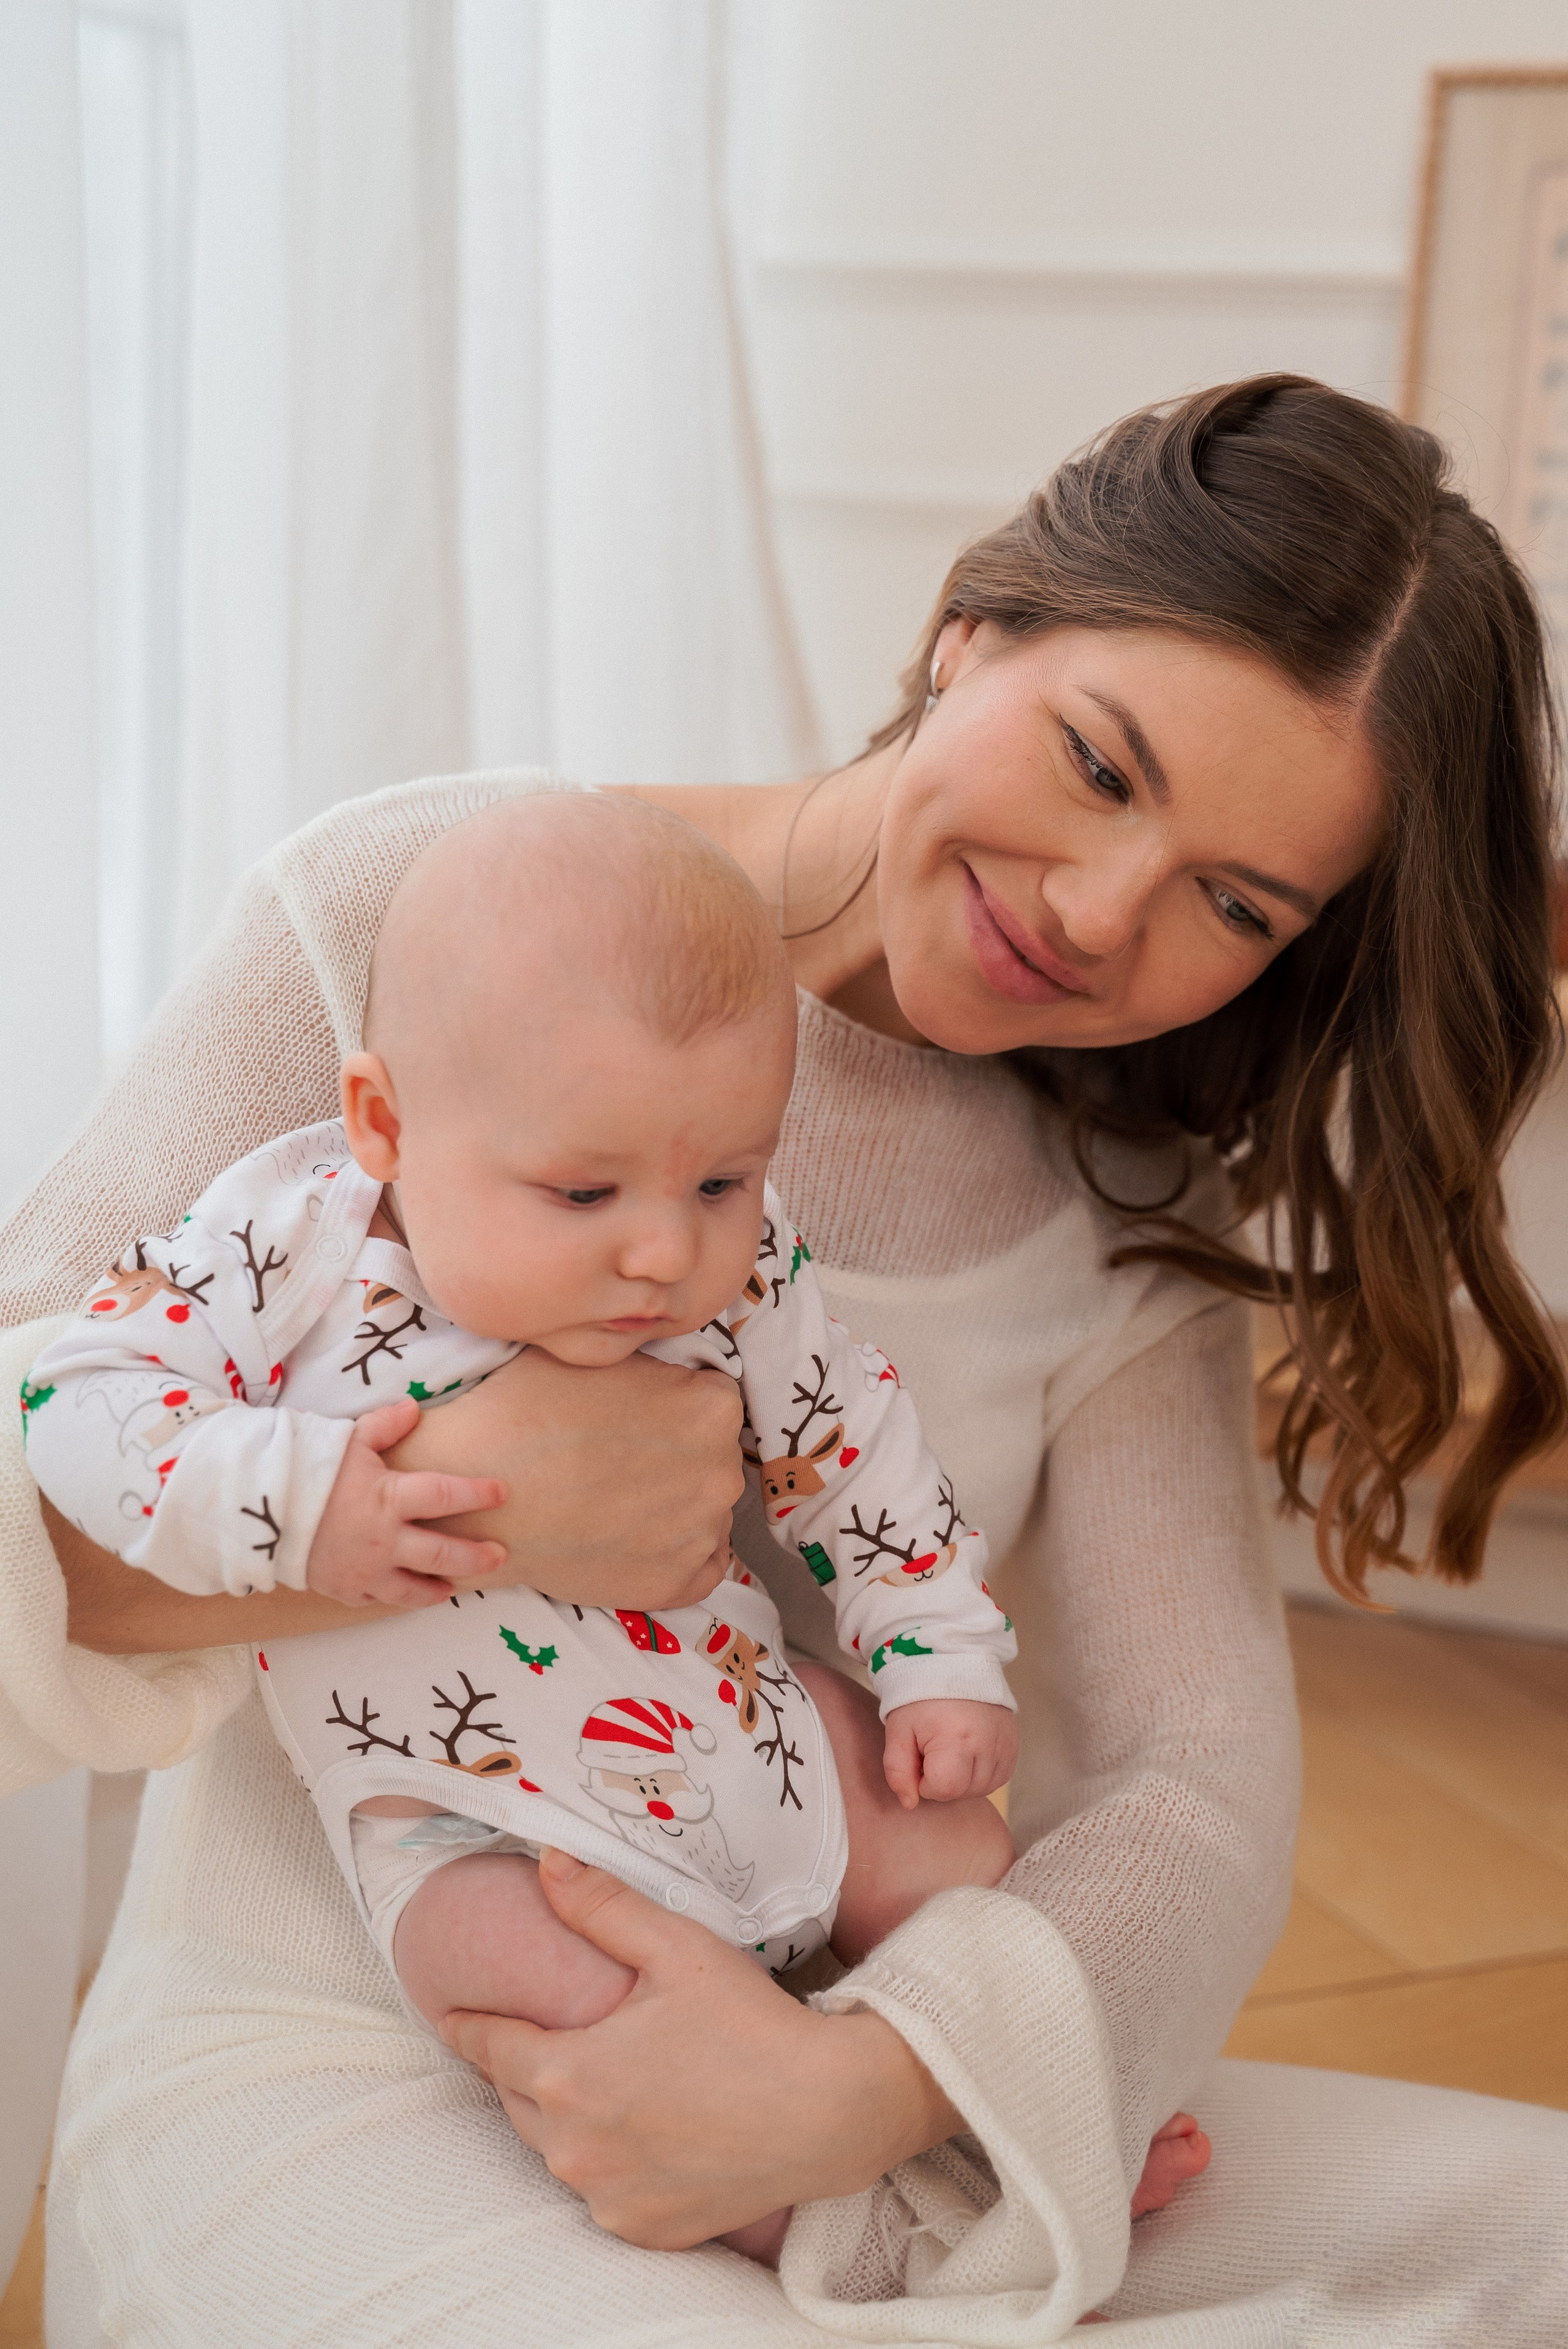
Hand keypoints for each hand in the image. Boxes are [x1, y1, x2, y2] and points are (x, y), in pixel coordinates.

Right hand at [306, 1397, 507, 1605]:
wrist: (256, 1512)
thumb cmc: (305, 1470)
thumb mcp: (347, 1440)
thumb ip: (385, 1426)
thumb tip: (414, 1407)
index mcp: (390, 1498)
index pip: (446, 1495)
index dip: (477, 1494)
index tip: (502, 1493)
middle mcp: (385, 1540)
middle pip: (442, 1553)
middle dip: (475, 1556)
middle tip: (499, 1555)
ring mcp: (366, 1571)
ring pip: (414, 1590)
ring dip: (440, 1589)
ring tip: (456, 1587)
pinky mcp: (345, 1590)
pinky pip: (379, 1599)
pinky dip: (396, 1597)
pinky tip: (408, 1593)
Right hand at [386, 1347, 744, 1608]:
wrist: (474, 1490)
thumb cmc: (526, 1412)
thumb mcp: (597, 1357)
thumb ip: (651, 1367)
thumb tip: (663, 1377)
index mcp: (712, 1408)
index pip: (710, 1402)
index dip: (669, 1407)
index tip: (633, 1418)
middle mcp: (722, 1472)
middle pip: (709, 1458)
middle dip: (674, 1456)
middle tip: (615, 1461)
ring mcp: (702, 1532)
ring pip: (702, 1511)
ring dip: (672, 1505)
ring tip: (612, 1501)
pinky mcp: (676, 1582)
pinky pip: (700, 1567)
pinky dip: (675, 1555)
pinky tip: (634, 1538)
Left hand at [440, 1849, 961, 2247]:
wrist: (830, 2111)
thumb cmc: (752, 2024)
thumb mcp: (677, 1949)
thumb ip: (602, 1907)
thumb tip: (547, 1864)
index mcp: (567, 2077)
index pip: (488, 2047)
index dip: (469, 2024)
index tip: (449, 2014)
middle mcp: (574, 2151)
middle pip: (518, 2099)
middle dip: (523, 2064)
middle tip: (543, 2032)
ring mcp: (608, 2199)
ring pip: (555, 2150)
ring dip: (563, 2115)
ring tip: (596, 2077)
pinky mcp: (644, 2230)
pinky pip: (601, 2191)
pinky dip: (607, 2161)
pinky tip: (640, 2130)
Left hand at [882, 1698, 1017, 1809]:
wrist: (953, 1662)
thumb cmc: (920, 1697)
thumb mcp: (898, 1730)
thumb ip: (898, 1771)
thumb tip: (910, 1803)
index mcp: (956, 1739)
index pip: (943, 1789)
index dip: (925, 1781)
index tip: (919, 1758)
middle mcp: (987, 1744)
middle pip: (963, 1792)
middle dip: (943, 1780)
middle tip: (933, 1749)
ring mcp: (1005, 1745)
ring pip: (981, 1788)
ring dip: (962, 1779)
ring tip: (950, 1747)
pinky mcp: (1014, 1745)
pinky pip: (998, 1778)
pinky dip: (980, 1773)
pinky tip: (967, 1752)